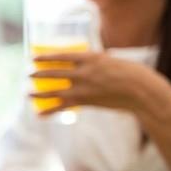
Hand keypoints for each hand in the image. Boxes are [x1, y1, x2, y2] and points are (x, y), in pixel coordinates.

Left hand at [30, 52, 170, 115]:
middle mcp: (84, 72)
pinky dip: (50, 110)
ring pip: (55, 90)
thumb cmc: (132, 74)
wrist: (142, 92)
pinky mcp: (87, 102)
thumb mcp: (111, 61)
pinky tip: (39, 114)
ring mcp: (84, 88)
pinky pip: (63, 107)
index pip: (63, 56)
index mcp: (91, 58)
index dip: (46, 57)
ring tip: (28, 93)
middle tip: (29, 74)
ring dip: (39, 93)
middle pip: (55, 73)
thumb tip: (85, 64)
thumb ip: (96, 63)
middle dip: (39, 74)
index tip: (35, 57)